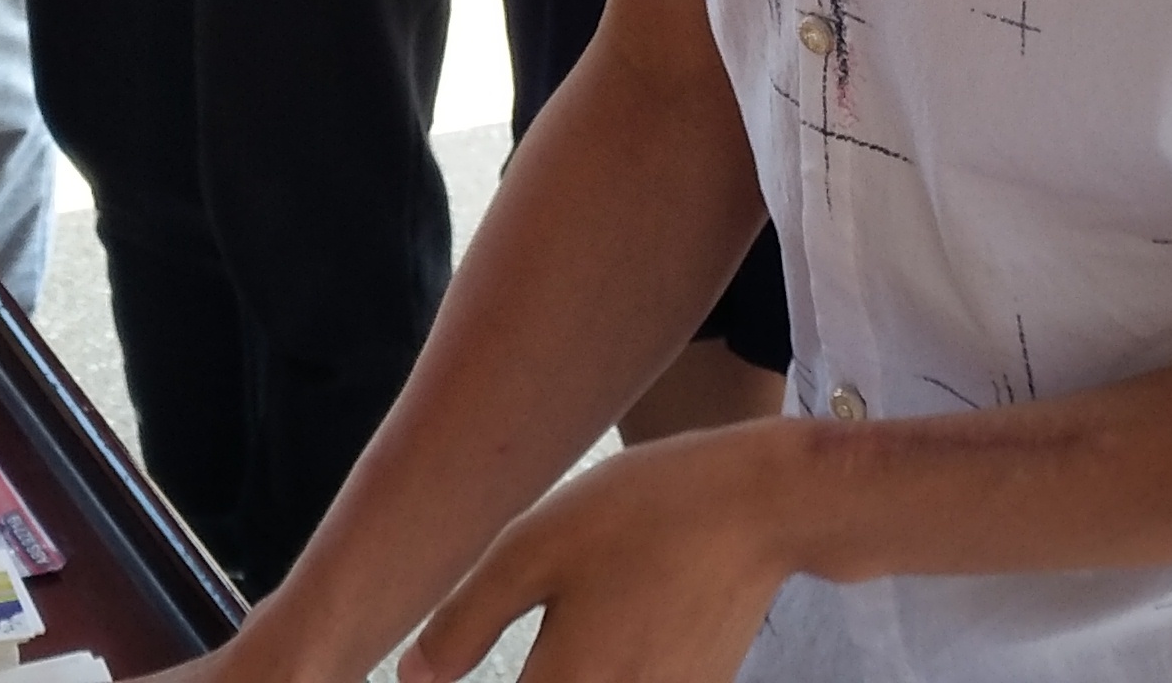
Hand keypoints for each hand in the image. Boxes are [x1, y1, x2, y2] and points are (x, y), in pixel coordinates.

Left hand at [403, 431, 803, 682]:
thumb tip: (412, 677)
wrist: (759, 505)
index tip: (461, 669)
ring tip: (578, 627)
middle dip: (536, 680)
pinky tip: (616, 632)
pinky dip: (614, 674)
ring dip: (571, 677)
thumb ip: (464, 620)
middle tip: (542, 634)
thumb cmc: (639, 513)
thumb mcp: (533, 546)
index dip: (469, 678)